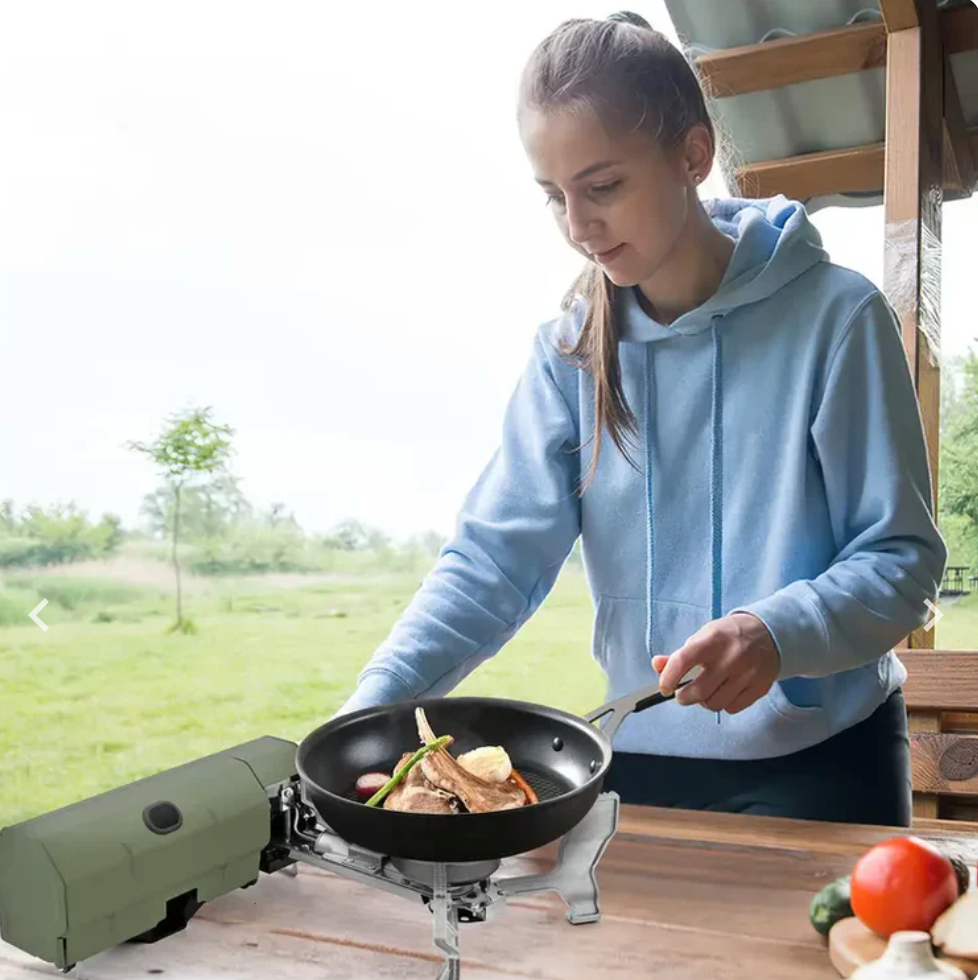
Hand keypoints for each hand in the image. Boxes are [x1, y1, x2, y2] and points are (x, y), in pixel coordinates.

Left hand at [651, 613, 780, 714]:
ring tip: (705, 691)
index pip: (682, 661)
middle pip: (699, 692)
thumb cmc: (728, 636)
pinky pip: (733, 708)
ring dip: (704, 702)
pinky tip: (723, 692)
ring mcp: (748, 673)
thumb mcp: (702, 637)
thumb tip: (657, 665)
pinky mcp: (760, 687)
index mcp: (712, 640)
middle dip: (684, 697)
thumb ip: (678, 655)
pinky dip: (723, 704)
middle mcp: (731, 657)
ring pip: (715, 704)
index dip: (668, 678)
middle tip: (682, 694)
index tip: (664, 688)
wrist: (768, 633)